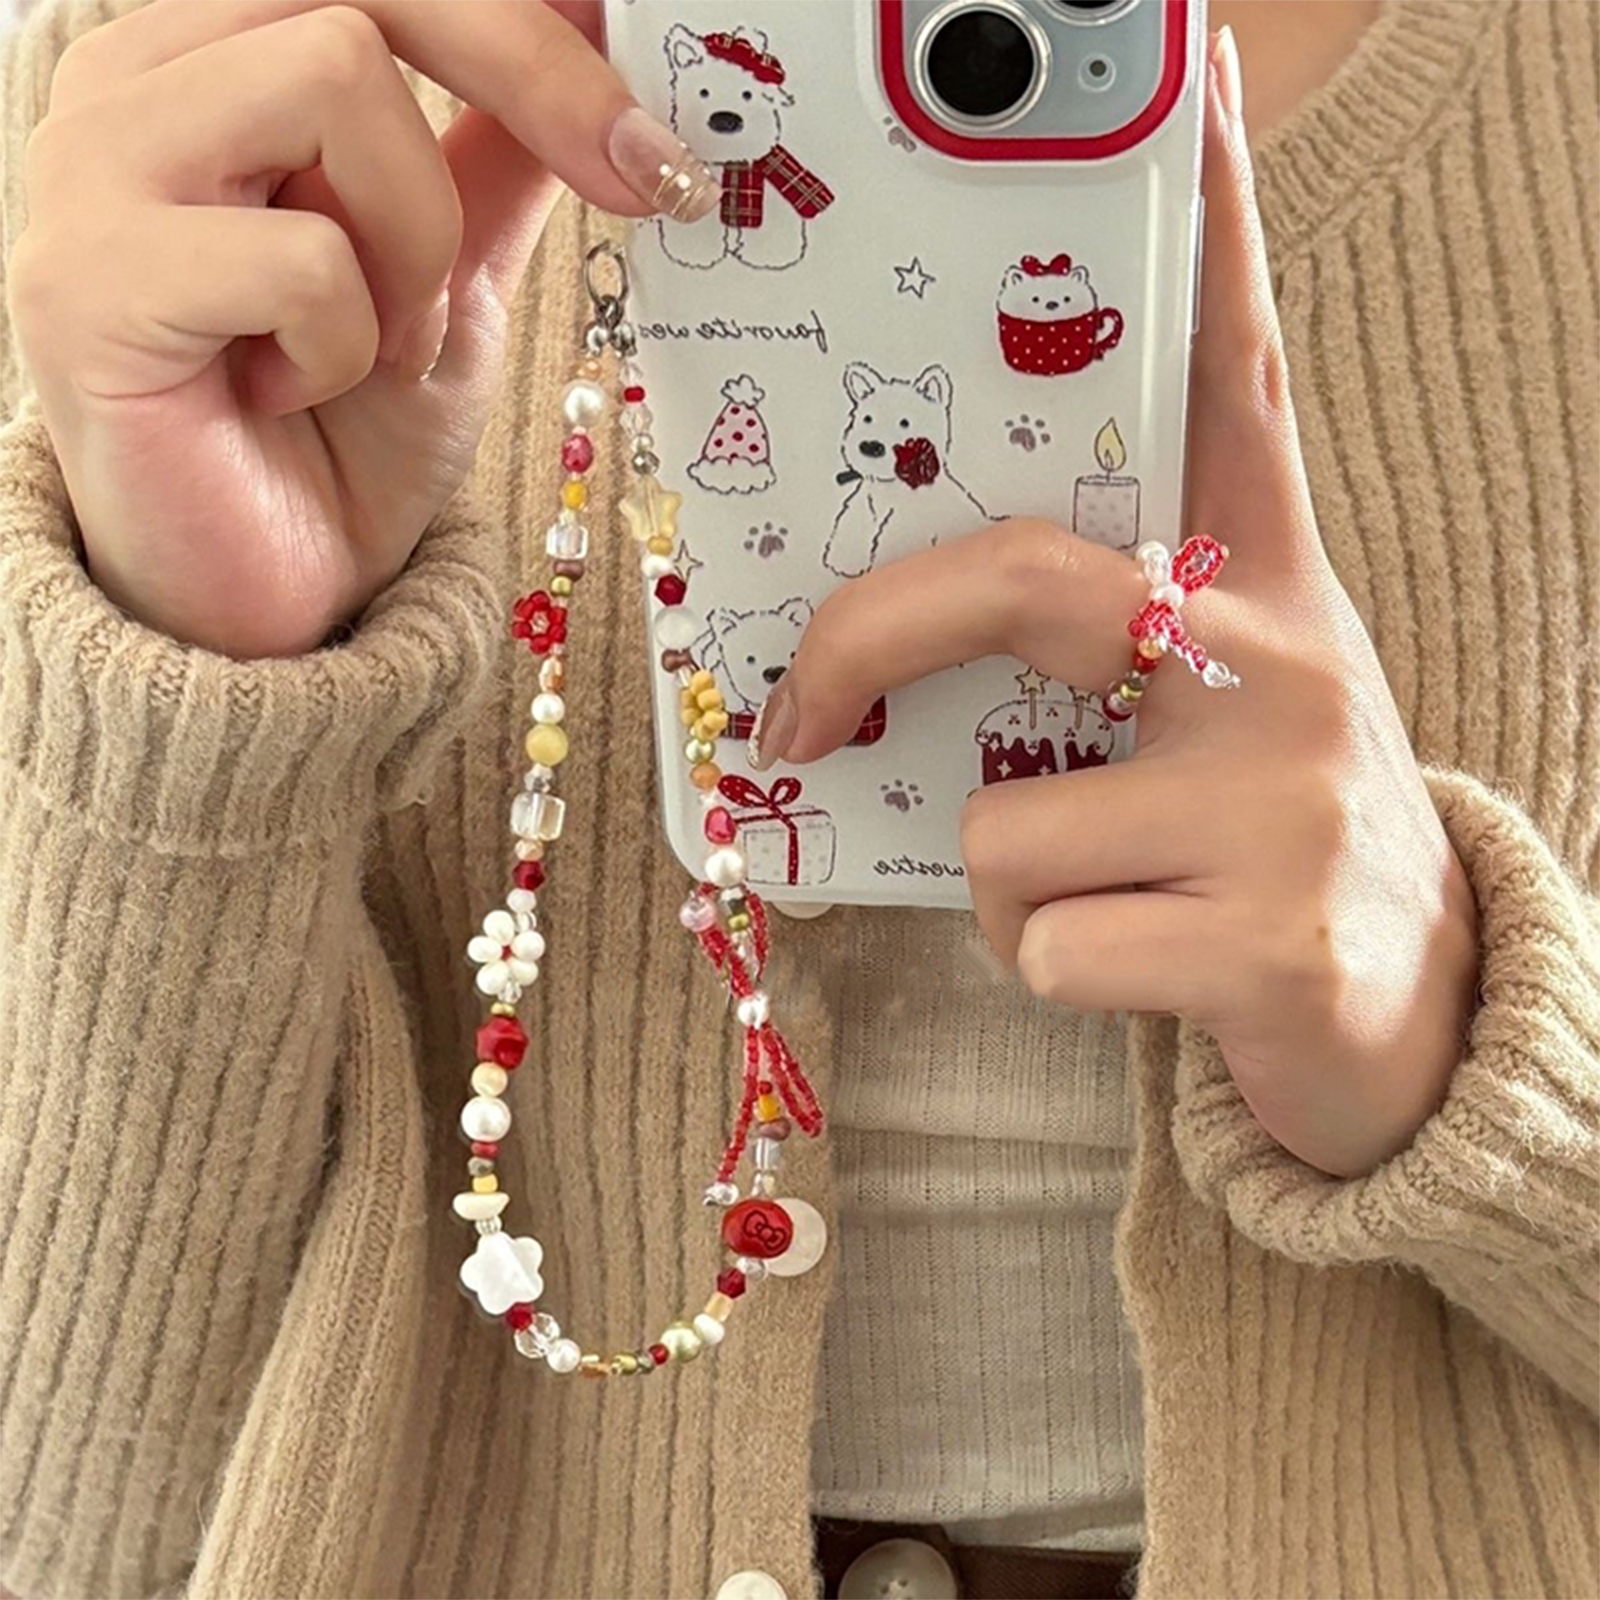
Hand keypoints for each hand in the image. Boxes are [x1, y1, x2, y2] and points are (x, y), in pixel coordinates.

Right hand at [7, 0, 715, 656]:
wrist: (271, 589)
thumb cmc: (343, 434)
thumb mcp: (450, 271)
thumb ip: (495, 148)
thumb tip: (588, 20)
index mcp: (216, 59)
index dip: (527, 21)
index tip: (648, 106)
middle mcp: (140, 81)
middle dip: (526, 67)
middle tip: (633, 175)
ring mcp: (94, 168)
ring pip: (337, 78)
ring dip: (417, 241)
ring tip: (385, 345)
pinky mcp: (88, 281)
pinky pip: (302, 255)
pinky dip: (349, 343)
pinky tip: (291, 395)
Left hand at [751, 30, 1478, 1179]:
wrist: (1409, 1008)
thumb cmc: (1263, 837)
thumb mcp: (1206, 713)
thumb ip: (1083, 658)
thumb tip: (887, 654)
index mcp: (1264, 588)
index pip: (1233, 382)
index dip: (1210, 233)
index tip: (1193, 77)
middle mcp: (1280, 662)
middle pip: (1023, 580)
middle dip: (869, 639)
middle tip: (799, 705)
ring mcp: (1280, 802)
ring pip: (1000, 822)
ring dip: (1004, 880)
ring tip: (1103, 893)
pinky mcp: (1267, 937)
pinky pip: (1038, 939)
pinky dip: (1043, 964)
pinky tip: (1141, 965)